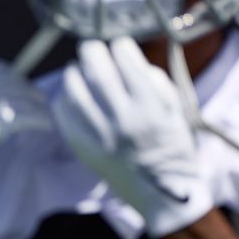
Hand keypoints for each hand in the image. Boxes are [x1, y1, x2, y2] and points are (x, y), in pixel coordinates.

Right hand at [0, 29, 47, 215]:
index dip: (2, 70)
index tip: (16, 80)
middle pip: (0, 79)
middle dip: (22, 86)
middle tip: (37, 97)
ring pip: (12, 97)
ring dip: (33, 103)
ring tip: (45, 111)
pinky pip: (19, 118)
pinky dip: (37, 120)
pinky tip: (46, 125)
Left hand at [53, 37, 213, 236]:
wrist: (162, 193)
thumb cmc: (173, 146)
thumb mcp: (176, 109)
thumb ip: (153, 79)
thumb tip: (124, 54)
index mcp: (149, 104)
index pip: (123, 54)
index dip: (121, 45)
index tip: (120, 47)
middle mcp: (121, 116)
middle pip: (94, 65)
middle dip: (93, 50)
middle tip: (94, 50)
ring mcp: (98, 133)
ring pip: (73, 86)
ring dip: (75, 71)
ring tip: (80, 71)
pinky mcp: (82, 146)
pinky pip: (63, 111)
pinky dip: (65, 97)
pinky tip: (73, 95)